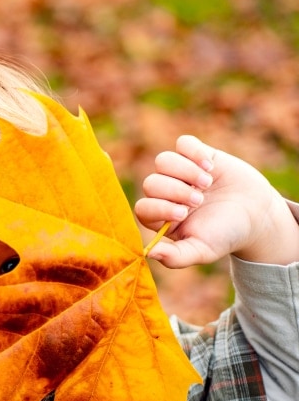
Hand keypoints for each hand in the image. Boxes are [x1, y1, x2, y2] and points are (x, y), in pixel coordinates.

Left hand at [136, 135, 298, 266]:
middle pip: (151, 183)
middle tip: (199, 200)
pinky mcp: (197, 155)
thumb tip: (149, 253)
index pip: (143, 208)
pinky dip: (195, 152)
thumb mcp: (202, 251)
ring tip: (207, 183)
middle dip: (175, 191)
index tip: (183, 213)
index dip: (159, 207)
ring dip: (185, 171)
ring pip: (163, 160)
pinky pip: (183, 143)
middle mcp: (166, 194)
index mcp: (161, 218)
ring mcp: (180, 173)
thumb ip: (175, 257)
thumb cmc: (226, 235)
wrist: (256, 215)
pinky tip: (211, 167)